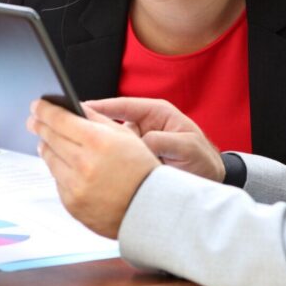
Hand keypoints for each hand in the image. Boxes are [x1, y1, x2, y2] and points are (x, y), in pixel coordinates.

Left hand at [27, 100, 159, 238]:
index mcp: (98, 142)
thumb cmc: (141, 170)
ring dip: (47, 148)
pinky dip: (60, 171)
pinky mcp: (71, 204)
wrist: (149, 209)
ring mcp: (75, 186)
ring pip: (49, 160)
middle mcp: (84, 164)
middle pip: (50, 138)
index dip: (45, 110)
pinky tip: (66, 166)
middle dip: (40, 126)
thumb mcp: (125, 135)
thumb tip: (75, 107)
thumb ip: (97, 119)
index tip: (36, 106)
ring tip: (47, 141)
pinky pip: (57, 181)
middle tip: (34, 120)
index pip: (60, 120)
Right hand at [85, 97, 224, 182]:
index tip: (80, 108)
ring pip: (111, 145)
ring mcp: (137, 144)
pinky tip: (101, 173)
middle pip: (111, 124)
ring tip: (92, 160)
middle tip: (77, 135)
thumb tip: (140, 143)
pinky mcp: (134, 161)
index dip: (101, 107)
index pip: (123, 105)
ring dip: (103, 152)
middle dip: (94, 129)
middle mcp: (143, 126)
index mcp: (156, 113)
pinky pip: (117, 161)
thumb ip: (163, 141)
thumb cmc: (201, 158)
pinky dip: (109, 166)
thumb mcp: (187, 146)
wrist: (208, 180)